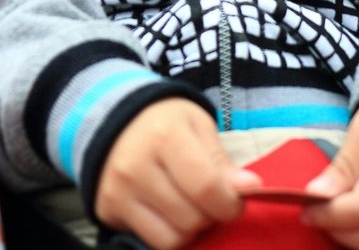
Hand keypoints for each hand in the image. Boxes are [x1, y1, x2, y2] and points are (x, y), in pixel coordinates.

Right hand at [95, 97, 259, 248]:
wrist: (114, 120)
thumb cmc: (165, 122)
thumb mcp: (198, 126)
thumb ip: (221, 161)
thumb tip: (250, 188)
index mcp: (165, 137)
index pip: (206, 188)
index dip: (230, 203)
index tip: (235, 200)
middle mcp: (136, 166)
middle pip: (191, 219)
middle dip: (210, 215)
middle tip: (208, 198)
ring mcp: (118, 191)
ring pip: (172, 238)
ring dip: (190, 228)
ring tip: (189, 204)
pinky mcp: (108, 209)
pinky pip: (152, 242)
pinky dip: (169, 233)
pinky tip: (169, 212)